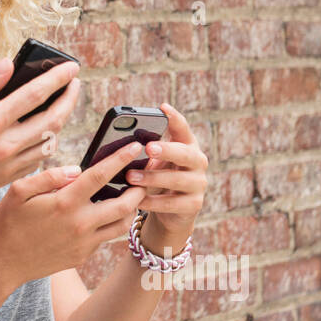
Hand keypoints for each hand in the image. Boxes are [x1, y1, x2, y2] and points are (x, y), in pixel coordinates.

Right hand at [0, 56, 81, 216]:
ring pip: (49, 143)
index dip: (57, 79)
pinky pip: (37, 161)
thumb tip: (7, 65)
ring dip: (61, 123)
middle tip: (74, 85)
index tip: (71, 68)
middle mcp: (3, 146)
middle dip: (69, 99)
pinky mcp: (4, 180)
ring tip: (61, 107)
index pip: (35, 94)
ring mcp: (6, 166)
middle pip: (53, 120)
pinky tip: (44, 134)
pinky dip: (46, 145)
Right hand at [0, 141, 148, 288]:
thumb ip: (48, 176)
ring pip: (122, 224)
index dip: (121, 158)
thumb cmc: (8, 222)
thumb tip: (75, 169)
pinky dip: (111, 224)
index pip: (101, 175)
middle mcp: (80, 224)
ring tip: (130, 197)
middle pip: (124, 204)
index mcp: (65, 203)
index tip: (135, 147)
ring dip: (131, 209)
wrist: (3, 263)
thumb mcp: (18, 191)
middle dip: (139, 188)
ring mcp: (84, 242)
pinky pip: (106, 238)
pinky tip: (105, 214)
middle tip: (141, 177)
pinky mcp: (83, 256)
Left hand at [124, 103, 207, 236]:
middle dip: (167, 150)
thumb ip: (144, 152)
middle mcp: (198, 162)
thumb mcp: (152, 162)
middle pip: (185, 153)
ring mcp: (199, 184)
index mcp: (187, 145)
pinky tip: (137, 200)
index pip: (183, 129)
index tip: (162, 108)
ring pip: (177, 180)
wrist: (170, 212)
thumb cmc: (157, 179)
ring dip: (152, 177)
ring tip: (130, 177)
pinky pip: (172, 203)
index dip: (175, 118)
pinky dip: (153, 202)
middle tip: (148, 148)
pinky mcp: (194, 205)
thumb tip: (120, 146)